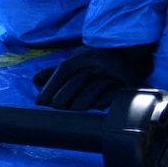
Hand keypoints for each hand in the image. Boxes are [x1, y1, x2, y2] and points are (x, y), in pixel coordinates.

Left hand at [32, 45, 154, 111]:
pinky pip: (111, 95)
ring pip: (93, 89)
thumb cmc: (98, 62)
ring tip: (72, 110)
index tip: (40, 101)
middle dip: (63, 97)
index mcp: (85, 56)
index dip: (51, 85)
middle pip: (77, 80)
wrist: (131, 57)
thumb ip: (56, 72)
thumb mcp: (77, 63)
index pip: (65, 69)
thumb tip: (35, 80)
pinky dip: (100, 102)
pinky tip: (93, 107)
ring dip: (80, 102)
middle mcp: (98, 61)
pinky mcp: (125, 84)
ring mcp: (113, 73)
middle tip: (55, 108)